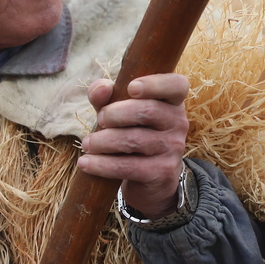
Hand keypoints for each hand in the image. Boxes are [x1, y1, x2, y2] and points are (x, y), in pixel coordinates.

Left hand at [80, 74, 189, 218]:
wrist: (148, 180)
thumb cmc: (131, 134)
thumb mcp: (117, 112)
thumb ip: (106, 96)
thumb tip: (101, 87)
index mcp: (172, 102)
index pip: (176, 85)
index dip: (156, 84)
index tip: (131, 88)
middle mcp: (178, 123)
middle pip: (148, 111)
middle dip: (116, 113)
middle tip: (100, 119)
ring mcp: (173, 148)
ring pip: (135, 139)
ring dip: (104, 141)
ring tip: (87, 144)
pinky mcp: (162, 172)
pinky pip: (129, 166)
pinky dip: (102, 165)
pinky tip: (86, 163)